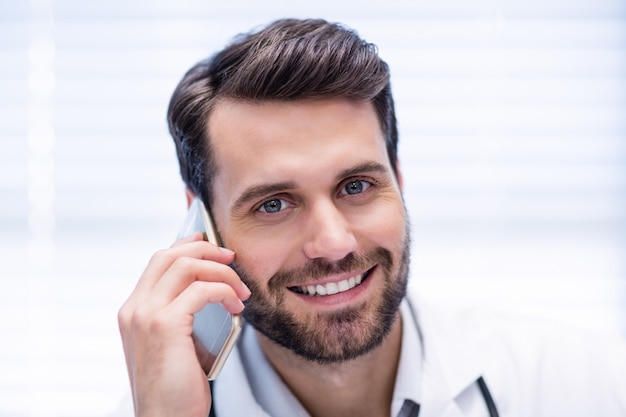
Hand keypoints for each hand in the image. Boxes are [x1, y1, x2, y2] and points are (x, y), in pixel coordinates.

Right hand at [118, 233, 250, 416]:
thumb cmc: (174, 388)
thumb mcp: (173, 344)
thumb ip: (179, 314)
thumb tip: (208, 289)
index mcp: (133, 311)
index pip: (157, 262)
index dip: (184, 246)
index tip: (208, 242)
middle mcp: (134, 309)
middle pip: (169, 255)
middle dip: (204, 250)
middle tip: (230, 258)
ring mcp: (146, 315)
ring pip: (186, 266)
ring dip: (221, 272)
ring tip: (240, 290)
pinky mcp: (165, 326)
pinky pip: (202, 290)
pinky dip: (225, 291)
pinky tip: (236, 306)